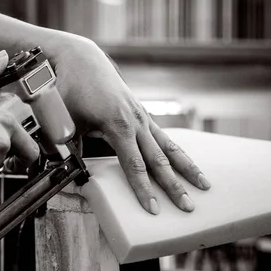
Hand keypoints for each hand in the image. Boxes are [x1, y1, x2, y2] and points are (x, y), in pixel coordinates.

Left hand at [52, 39, 210, 214]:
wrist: (83, 60)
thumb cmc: (71, 91)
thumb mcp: (66, 121)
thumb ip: (69, 149)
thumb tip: (68, 174)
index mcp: (117, 124)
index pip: (134, 165)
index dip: (143, 189)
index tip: (153, 209)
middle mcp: (136, 121)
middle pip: (159, 160)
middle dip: (174, 186)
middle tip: (188, 208)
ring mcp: (142, 117)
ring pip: (169, 147)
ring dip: (187, 169)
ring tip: (205, 186)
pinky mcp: (143, 115)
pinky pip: (165, 137)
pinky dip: (179, 153)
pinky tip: (189, 166)